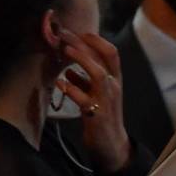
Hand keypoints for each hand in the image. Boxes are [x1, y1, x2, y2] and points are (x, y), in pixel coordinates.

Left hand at [56, 30, 131, 173]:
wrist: (112, 144)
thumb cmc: (103, 116)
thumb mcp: (97, 95)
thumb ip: (85, 81)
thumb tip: (69, 69)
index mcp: (115, 80)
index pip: (112, 53)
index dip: (96, 40)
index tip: (79, 32)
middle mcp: (114, 86)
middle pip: (103, 58)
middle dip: (82, 44)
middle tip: (64, 34)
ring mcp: (106, 100)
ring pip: (98, 74)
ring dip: (81, 60)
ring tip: (66, 50)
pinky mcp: (97, 114)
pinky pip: (83, 98)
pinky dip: (71, 88)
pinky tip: (60, 82)